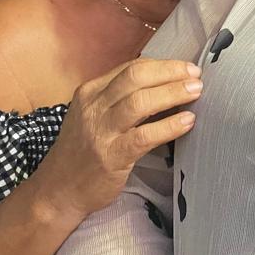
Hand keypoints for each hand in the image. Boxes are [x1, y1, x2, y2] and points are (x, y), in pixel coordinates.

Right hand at [33, 59, 201, 222]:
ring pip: (141, 102)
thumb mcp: (94, 115)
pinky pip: (145, 136)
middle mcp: (93, 107)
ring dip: (173, 93)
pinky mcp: (111, 157)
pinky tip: (188, 121)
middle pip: (136, 77)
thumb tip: (164, 82)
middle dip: (170, 72)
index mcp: (90, 92)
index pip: (130, 68)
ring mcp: (100, 132)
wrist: (58, 190)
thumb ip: (120, 98)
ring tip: (196, 92)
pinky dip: (170, 126)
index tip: (185, 67)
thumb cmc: (83, 150)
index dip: (162, 65)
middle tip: (196, 75)